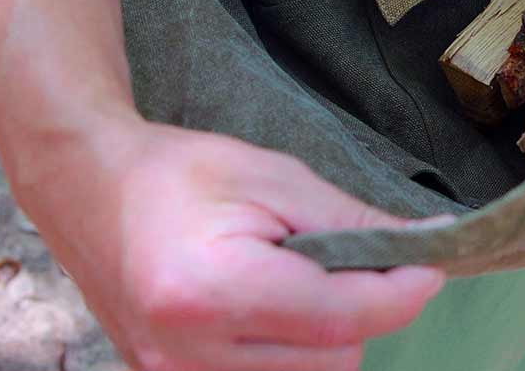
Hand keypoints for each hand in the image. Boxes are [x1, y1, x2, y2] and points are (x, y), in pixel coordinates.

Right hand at [13, 115, 446, 370]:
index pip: (342, 317)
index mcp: (215, 290)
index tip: (434, 265)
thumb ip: (351, 224)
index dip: (402, 294)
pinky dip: (293, 352)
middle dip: (365, 309)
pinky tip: (276, 308)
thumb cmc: (184, 172)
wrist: (89, 188)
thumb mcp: (277, 178)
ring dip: (330, 335)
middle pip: (333, 357)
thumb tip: (423, 248)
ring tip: (300, 278)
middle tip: (356, 258)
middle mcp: (190, 354)